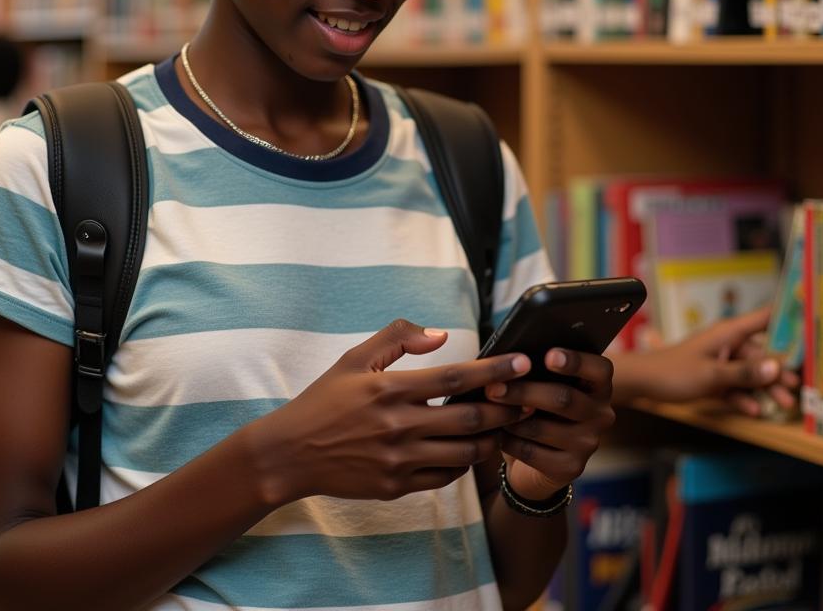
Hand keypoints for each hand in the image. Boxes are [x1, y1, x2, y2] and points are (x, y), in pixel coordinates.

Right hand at [244, 319, 531, 506]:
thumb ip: (397, 339)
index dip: (495, 370)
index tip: (523, 362)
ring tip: (507, 425)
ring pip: (465, 452)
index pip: (457, 377)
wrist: (291, 452)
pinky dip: (464, 462)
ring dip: (492, 438)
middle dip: (507, 408)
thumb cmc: (324, 399)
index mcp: (391, 389)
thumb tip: (440, 336)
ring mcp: (400, 460)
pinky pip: (445, 475)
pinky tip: (471, 447)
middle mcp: (400, 426)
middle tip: (530, 398)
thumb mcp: (354, 358)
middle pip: (470, 418)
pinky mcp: (398, 486)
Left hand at [484, 349, 615, 500]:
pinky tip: (496, 434)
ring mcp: (588, 444)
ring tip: (489, 411)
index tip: (548, 355)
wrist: (534, 459)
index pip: (599, 369)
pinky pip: (532, 452)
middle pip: (563, 398)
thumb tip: (509, 360)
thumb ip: (534, 370)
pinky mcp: (570, 468)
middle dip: (524, 391)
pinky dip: (509, 441)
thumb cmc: (535, 406)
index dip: (575, 361)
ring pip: (543, 427)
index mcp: (597, 385)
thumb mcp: (539, 384)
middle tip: (493, 388)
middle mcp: (600, 414)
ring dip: (510, 418)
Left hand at [613, 308, 799, 415]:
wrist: (642, 383)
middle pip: (760, 356)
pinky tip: (754, 411)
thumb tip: (776, 367)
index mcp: (727, 333)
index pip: (762, 319)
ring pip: (749, 374)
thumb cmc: (672, 372)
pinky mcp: (712, 378)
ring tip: (782, 405)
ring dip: (764, 389)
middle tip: (794, 390)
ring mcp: (719, 362)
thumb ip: (744, 372)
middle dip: (777, 373)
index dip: (784, 320)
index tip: (802, 331)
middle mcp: (725, 344)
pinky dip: (743, 397)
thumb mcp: (712, 374)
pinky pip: (733, 387)